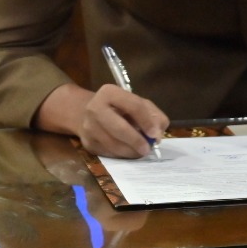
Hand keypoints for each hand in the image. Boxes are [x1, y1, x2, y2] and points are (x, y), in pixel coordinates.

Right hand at [37, 82, 168, 158]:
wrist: (88, 114)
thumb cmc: (119, 108)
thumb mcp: (137, 103)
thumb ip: (153, 115)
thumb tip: (158, 134)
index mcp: (109, 92)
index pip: (133, 106)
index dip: (146, 121)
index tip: (156, 134)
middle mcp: (95, 108)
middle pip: (119, 128)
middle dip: (136, 140)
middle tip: (148, 148)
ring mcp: (89, 127)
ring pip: (113, 144)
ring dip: (131, 151)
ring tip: (140, 151)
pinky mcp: (88, 143)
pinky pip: (108, 153)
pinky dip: (122, 155)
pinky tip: (129, 151)